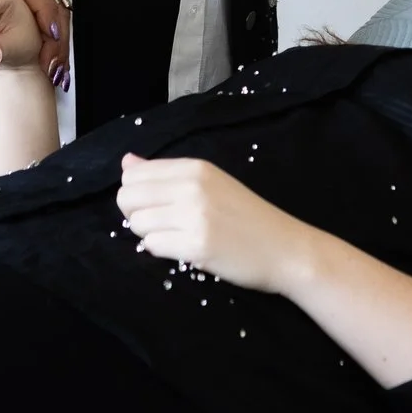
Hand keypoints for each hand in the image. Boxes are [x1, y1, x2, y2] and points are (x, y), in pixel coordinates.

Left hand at [115, 155, 314, 294]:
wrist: (284, 248)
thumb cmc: (247, 216)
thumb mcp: (210, 183)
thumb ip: (165, 173)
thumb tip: (127, 161)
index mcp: (195, 167)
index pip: (134, 174)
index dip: (136, 194)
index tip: (157, 205)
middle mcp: (192, 186)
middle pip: (128, 198)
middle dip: (135, 215)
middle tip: (162, 224)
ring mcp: (194, 216)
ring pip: (137, 224)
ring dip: (149, 235)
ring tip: (177, 237)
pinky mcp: (196, 246)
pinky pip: (153, 246)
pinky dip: (161, 250)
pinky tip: (183, 249)